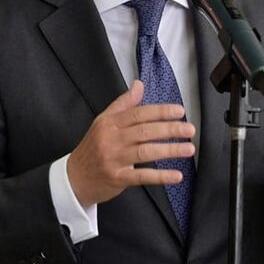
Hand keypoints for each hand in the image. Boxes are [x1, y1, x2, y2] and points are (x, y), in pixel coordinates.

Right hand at [67, 80, 194, 204]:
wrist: (73, 178)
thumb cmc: (92, 148)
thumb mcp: (103, 122)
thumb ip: (123, 104)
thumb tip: (139, 84)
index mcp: (109, 123)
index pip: (138, 113)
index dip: (160, 111)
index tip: (179, 111)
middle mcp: (111, 139)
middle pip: (144, 131)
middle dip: (169, 129)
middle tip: (189, 129)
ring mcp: (113, 159)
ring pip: (145, 152)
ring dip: (169, 150)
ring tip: (189, 148)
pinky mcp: (117, 178)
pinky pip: (142, 176)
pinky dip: (161, 176)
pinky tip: (176, 176)